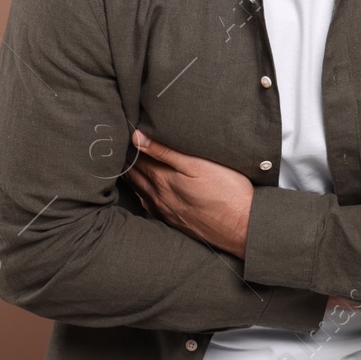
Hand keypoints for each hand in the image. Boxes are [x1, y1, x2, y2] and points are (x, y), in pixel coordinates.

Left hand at [125, 129, 253, 258]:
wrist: (243, 227)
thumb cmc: (226, 191)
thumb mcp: (198, 164)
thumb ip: (166, 151)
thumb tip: (136, 138)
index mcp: (162, 179)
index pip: (137, 157)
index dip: (130, 144)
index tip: (122, 132)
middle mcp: (158, 197)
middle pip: (134, 174)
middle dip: (125, 159)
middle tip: (117, 146)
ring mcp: (165, 211)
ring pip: (139, 190)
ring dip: (131, 176)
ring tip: (125, 163)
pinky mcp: (174, 222)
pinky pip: (148, 205)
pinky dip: (140, 193)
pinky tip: (142, 190)